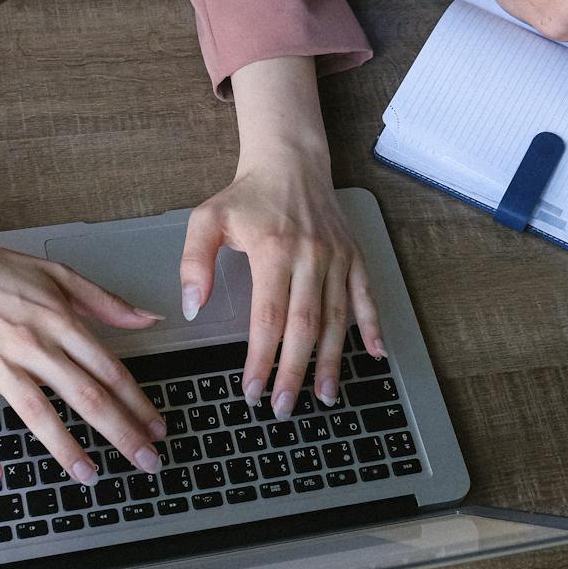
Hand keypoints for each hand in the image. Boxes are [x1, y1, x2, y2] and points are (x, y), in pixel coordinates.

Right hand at [0, 206, 165, 491]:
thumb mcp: (56, 273)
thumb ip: (105, 301)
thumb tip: (147, 318)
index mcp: (58, 320)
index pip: (108, 369)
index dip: (138, 402)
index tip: (157, 427)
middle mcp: (30, 344)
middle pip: (84, 395)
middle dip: (120, 431)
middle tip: (145, 461)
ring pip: (36, 411)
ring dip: (65, 446)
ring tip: (89, 474)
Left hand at [180, 57, 384, 416]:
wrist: (291, 161)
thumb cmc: (247, 196)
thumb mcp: (207, 219)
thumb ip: (193, 263)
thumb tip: (191, 308)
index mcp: (273, 250)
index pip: (267, 317)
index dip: (261, 358)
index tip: (253, 389)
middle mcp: (310, 256)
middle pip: (305, 326)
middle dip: (295, 371)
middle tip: (285, 407)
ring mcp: (337, 258)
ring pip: (338, 319)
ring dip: (332, 361)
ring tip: (324, 396)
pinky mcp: (354, 256)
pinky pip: (366, 297)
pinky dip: (373, 327)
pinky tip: (376, 356)